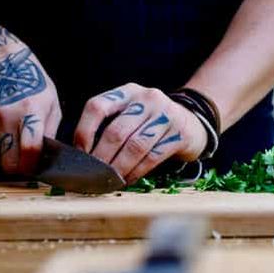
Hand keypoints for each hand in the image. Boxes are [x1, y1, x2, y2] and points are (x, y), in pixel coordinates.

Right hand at [0, 44, 60, 175]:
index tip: (37, 167)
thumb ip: (49, 134)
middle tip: (26, 160)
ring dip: (8, 156)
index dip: (34, 165)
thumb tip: (46, 160)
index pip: (30, 150)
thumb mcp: (52, 105)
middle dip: (19, 167)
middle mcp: (6, 116)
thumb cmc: (33, 84)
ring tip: (17, 140)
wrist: (2, 64)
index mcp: (29, 110)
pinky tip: (6, 131)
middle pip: (9, 163)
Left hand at [74, 83, 206, 182]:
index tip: (79, 153)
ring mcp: (165, 115)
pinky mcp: (179, 134)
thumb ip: (110, 124)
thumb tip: (81, 154)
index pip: (97, 106)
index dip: (84, 131)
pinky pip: (152, 157)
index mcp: (127, 92)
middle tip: (93, 174)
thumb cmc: (152, 122)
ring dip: (119, 168)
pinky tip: (128, 180)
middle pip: (116, 131)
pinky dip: (136, 172)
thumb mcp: (132, 112)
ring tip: (109, 180)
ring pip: (134, 146)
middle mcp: (147, 98)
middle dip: (101, 157)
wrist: (193, 123)